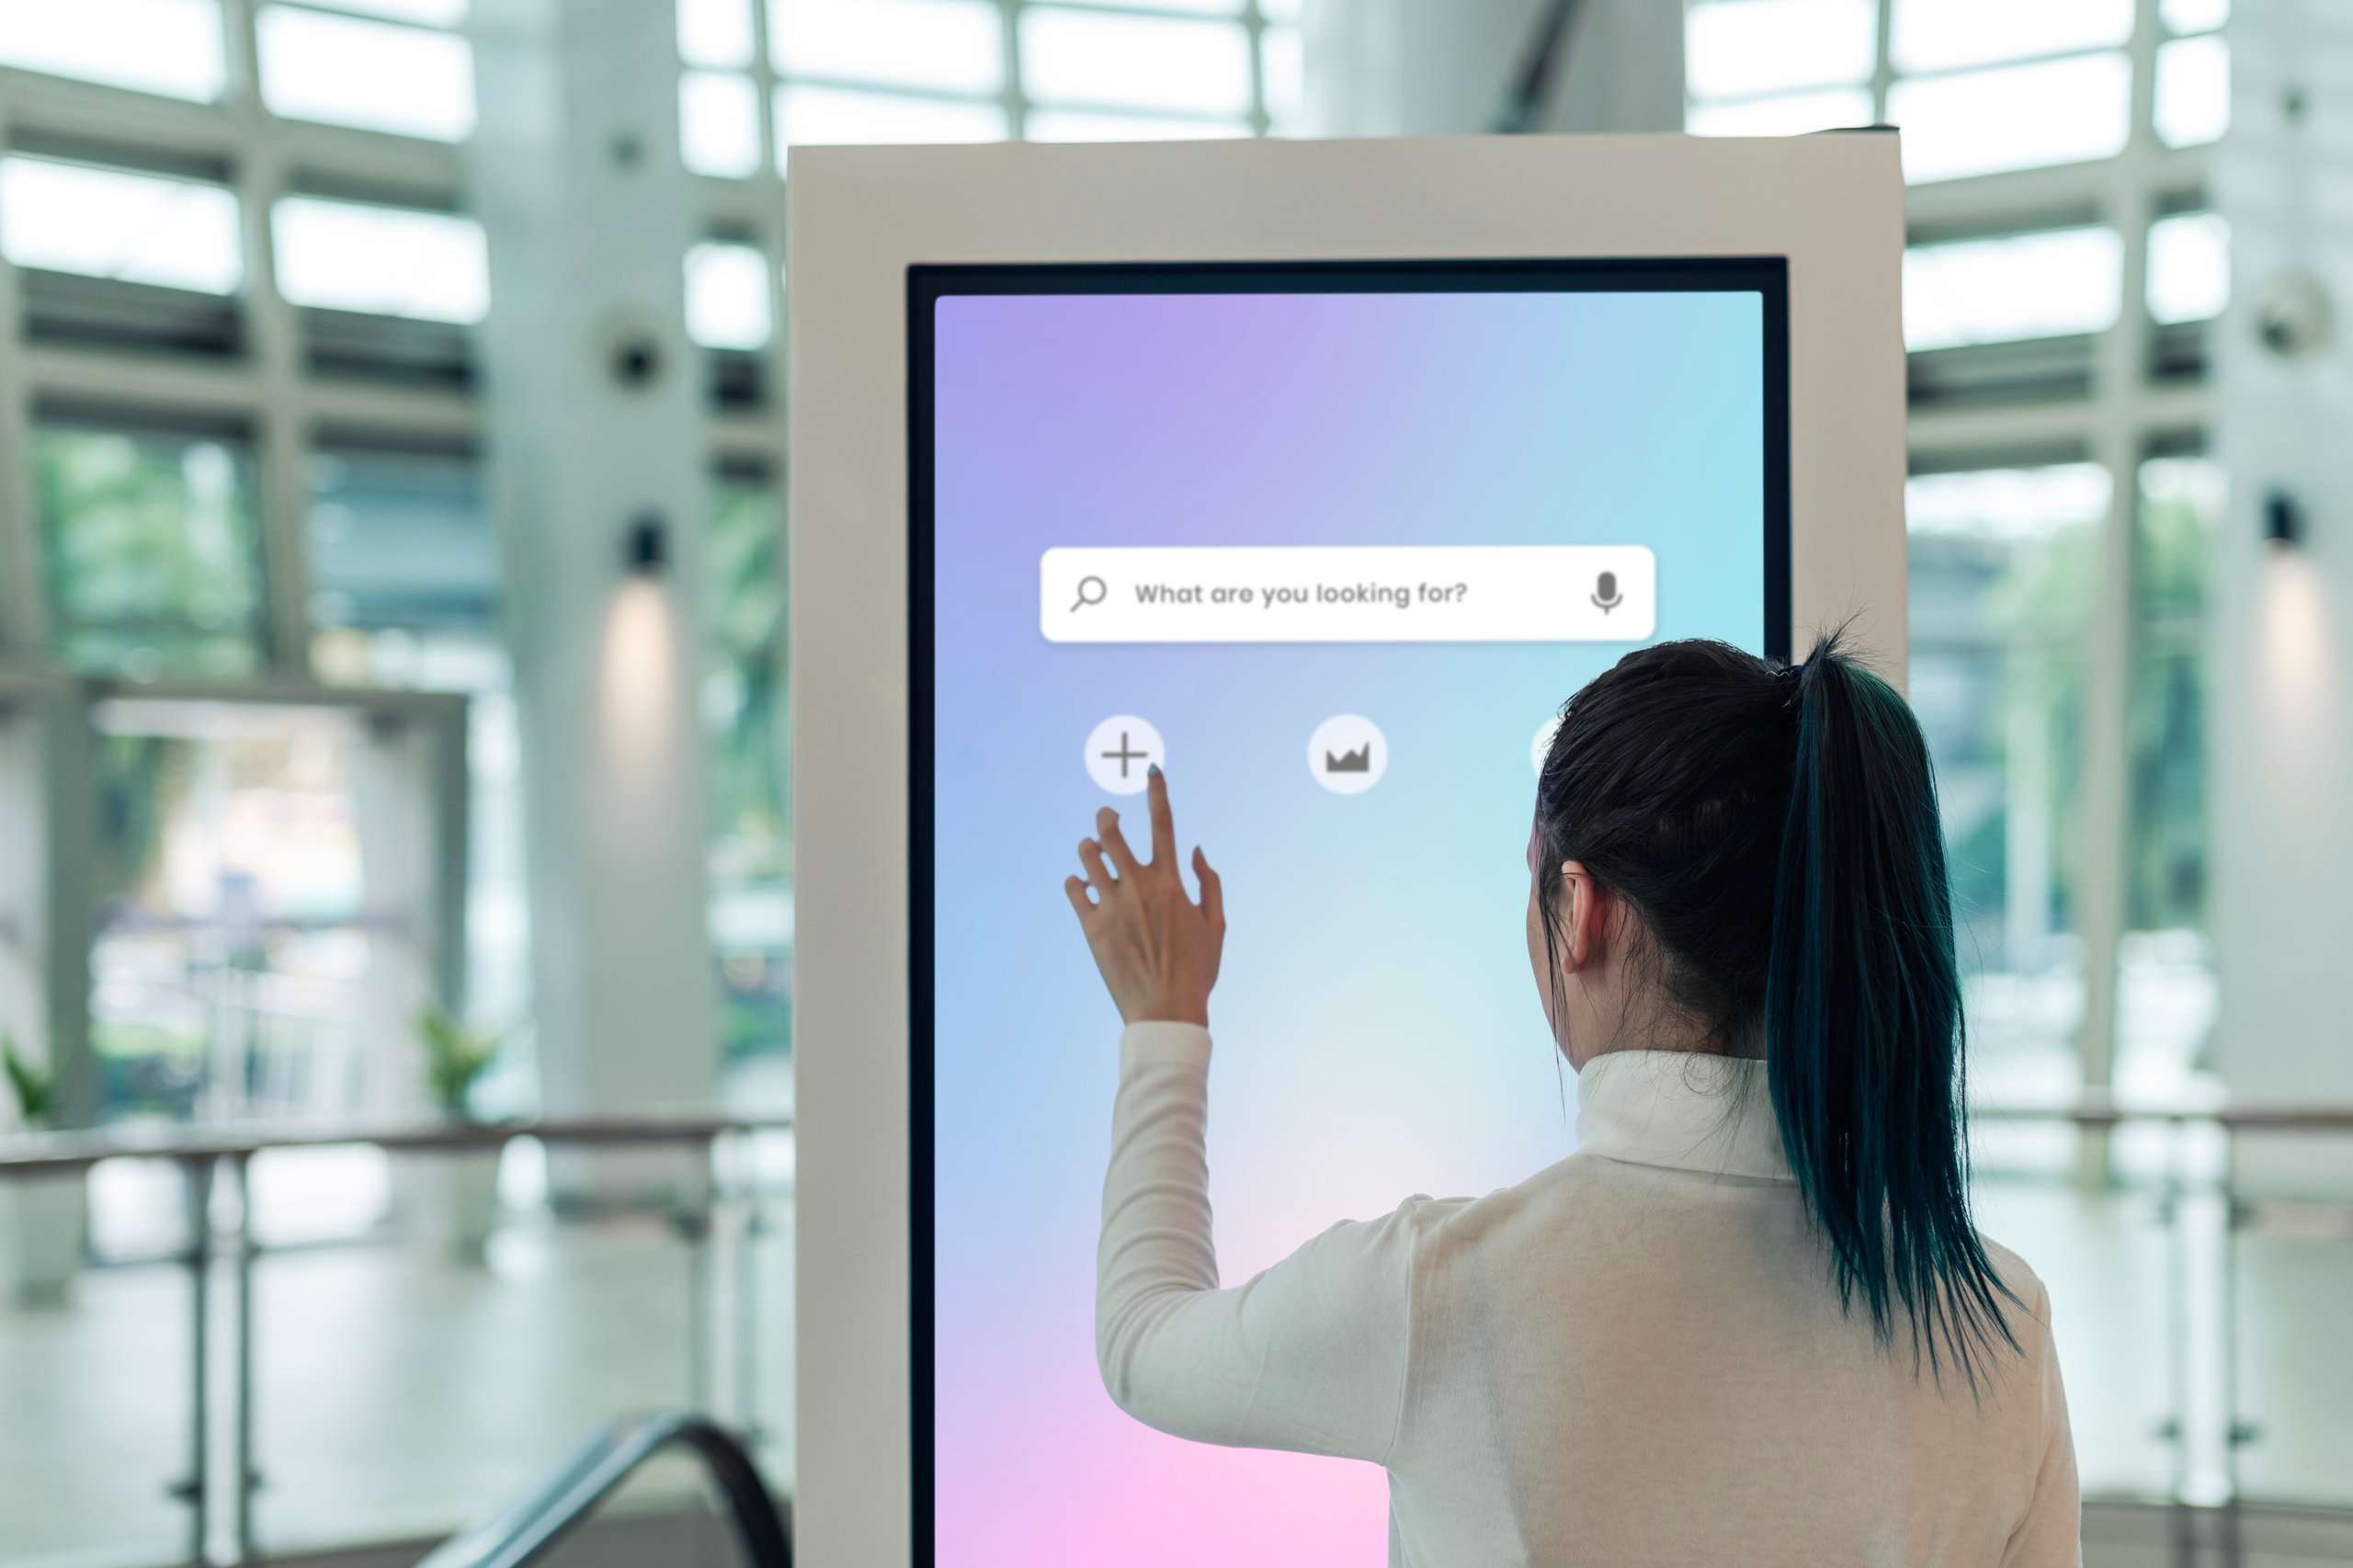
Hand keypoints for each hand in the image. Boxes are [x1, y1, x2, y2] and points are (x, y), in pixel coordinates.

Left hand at [1065, 767, 1225, 1027]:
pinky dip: (1076, 881)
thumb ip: (1211, 882)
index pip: (1164, 825)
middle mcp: (1140, 889)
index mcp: (1172, 884)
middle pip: (1112, 832)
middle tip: (1107, 817)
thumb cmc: (1196, 970)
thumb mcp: (1216, 925)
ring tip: (1093, 853)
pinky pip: (1073, 888)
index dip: (1158, 792)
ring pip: (1088, 856)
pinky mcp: (1091, 927)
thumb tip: (1198, 850)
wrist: (1166, 1011)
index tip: (1152, 769)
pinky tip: (1083, 885)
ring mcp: (1113, 906)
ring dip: (1089, 848)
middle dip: (1107, 817)